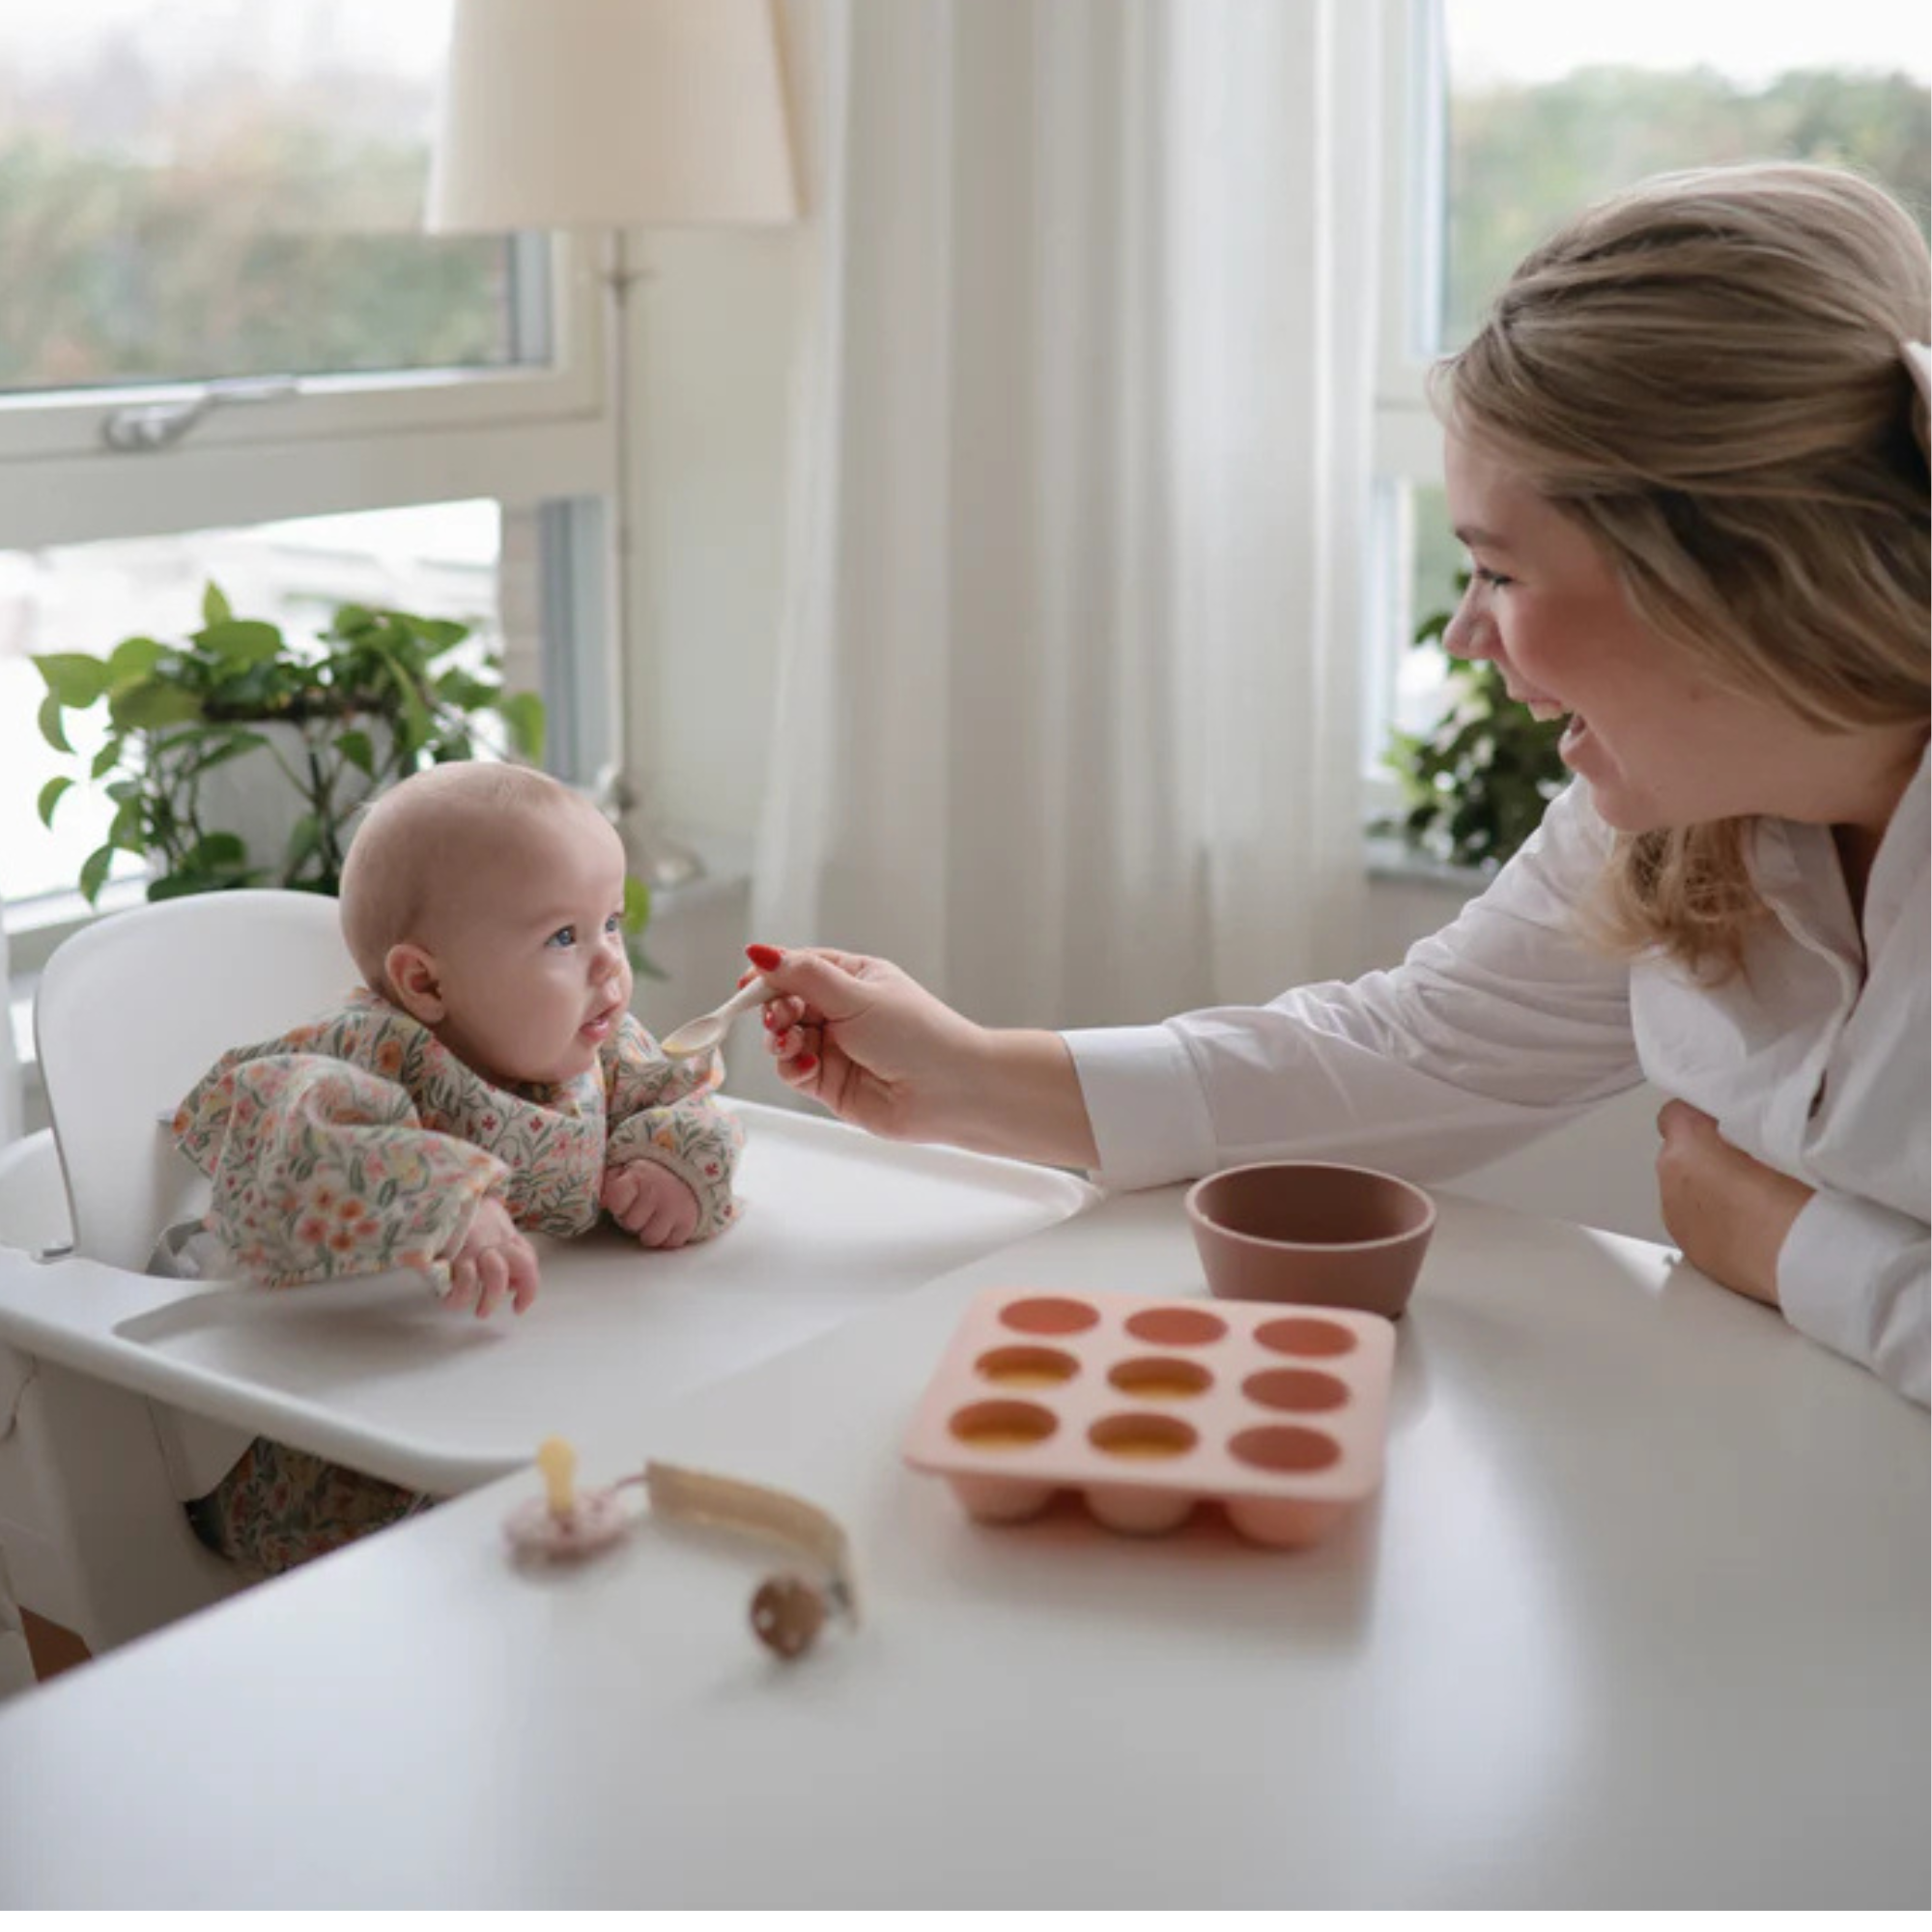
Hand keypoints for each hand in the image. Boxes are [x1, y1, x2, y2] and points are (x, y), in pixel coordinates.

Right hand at [441, 1195, 539, 1317]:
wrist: (430, 1196)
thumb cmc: (458, 1212)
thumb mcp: (487, 1217)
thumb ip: (501, 1243)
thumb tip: (512, 1281)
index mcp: (504, 1233)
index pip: (529, 1259)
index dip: (530, 1285)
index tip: (520, 1304)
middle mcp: (494, 1240)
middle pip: (523, 1264)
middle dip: (525, 1290)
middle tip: (514, 1309)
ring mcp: (474, 1246)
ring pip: (497, 1274)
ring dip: (491, 1299)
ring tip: (481, 1312)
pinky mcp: (452, 1254)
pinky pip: (464, 1282)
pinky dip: (460, 1297)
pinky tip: (452, 1301)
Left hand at [601, 1159, 700, 1248]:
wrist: (686, 1173)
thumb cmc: (648, 1177)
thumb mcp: (625, 1170)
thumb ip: (609, 1183)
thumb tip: (603, 1202)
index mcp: (639, 1176)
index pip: (616, 1201)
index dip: (617, 1204)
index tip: (623, 1200)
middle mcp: (658, 1192)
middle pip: (631, 1224)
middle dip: (633, 1219)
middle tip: (640, 1208)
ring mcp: (675, 1208)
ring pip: (651, 1238)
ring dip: (649, 1231)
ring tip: (652, 1218)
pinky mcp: (688, 1223)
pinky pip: (669, 1243)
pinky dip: (667, 1237)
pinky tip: (667, 1223)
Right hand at [743, 943, 1099, 1166]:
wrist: (951, 1091)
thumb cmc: (918, 1035)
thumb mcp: (856, 995)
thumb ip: (803, 976)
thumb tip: (760, 952)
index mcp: (853, 978)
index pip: (798, 967)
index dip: (770, 974)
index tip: (747, 982)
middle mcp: (842, 1011)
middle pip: (784, 1003)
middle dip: (774, 1009)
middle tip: (779, 1017)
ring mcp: (835, 1047)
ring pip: (783, 1038)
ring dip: (779, 1039)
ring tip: (793, 1042)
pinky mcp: (830, 1083)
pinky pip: (793, 1070)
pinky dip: (792, 1067)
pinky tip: (807, 1065)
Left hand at [1654, 1099, 1812, 1307]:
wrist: (1808, 1257)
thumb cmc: (1799, 1194)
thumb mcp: (1780, 1133)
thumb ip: (1749, 1120)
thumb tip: (1750, 1115)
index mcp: (1686, 1147)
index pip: (1676, 1113)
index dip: (1703, 1116)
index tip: (1729, 1119)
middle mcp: (1672, 1183)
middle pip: (1680, 1154)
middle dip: (1708, 1153)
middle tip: (1751, 1158)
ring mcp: (1679, 1221)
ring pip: (1687, 1191)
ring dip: (1711, 1189)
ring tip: (1757, 1195)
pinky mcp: (1693, 1253)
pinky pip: (1698, 1224)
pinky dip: (1717, 1221)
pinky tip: (1753, 1225)